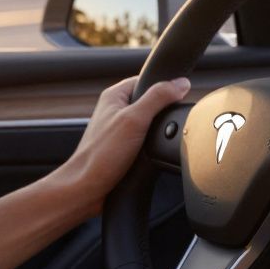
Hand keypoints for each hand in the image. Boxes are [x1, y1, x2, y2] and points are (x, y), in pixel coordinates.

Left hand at [55, 75, 190, 214]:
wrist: (88, 188)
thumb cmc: (102, 155)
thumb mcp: (135, 119)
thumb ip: (158, 98)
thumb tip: (181, 83)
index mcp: (114, 96)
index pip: (147, 80)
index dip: (165, 87)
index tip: (178, 97)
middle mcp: (116, 110)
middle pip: (152, 102)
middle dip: (164, 112)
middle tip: (166, 123)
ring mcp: (120, 130)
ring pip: (151, 123)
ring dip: (159, 132)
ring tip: (157, 141)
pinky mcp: (125, 148)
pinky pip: (148, 140)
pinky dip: (154, 146)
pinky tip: (154, 153)